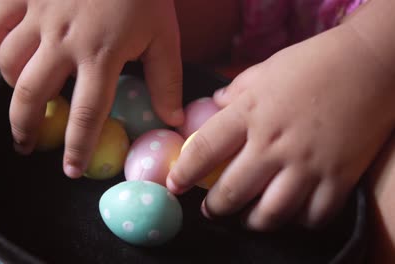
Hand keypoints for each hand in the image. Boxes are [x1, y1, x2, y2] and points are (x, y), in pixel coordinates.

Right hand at [0, 0, 183, 177]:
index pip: (86, 113)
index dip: (77, 146)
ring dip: (13, 85)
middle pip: (32, 94)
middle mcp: (65, 40)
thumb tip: (172, 121)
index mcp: (102, 55)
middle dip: (24, 127)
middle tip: (26, 145)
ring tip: (24, 97)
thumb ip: (167, 81)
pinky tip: (10, 49)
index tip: (69, 170)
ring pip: (8, 61)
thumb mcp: (165, 36)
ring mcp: (40, 15)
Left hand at [167, 24, 394, 229]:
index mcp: (251, 114)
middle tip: (210, 210)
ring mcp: (308, 164)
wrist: (371, 64)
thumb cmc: (313, 63)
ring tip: (246, 219)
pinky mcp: (339, 178)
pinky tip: (289, 214)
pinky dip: (297, 221)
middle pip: (232, 191)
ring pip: (271, 213)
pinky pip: (313, 216)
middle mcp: (274, 144)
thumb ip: (235, 91)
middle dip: (215, 208)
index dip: (184, 172)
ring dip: (252, 222)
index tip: (174, 185)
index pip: (204, 150)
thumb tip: (214, 103)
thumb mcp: (264, 71)